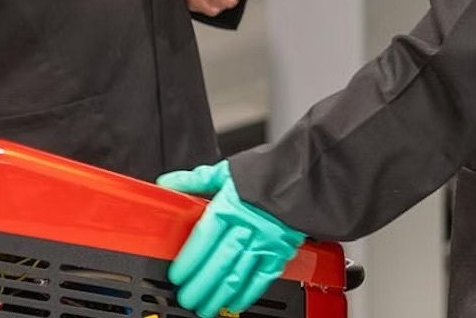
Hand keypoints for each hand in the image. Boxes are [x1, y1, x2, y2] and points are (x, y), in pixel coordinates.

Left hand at [156, 161, 304, 316]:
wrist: (306, 175)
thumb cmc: (266, 173)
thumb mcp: (227, 171)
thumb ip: (196, 180)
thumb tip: (169, 182)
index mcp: (229, 207)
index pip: (202, 240)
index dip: (188, 262)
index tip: (177, 276)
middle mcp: (246, 227)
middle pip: (218, 263)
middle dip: (200, 285)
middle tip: (187, 298)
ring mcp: (264, 242)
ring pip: (237, 274)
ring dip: (219, 294)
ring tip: (206, 307)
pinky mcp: (280, 251)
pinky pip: (262, 277)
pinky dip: (248, 293)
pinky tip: (234, 303)